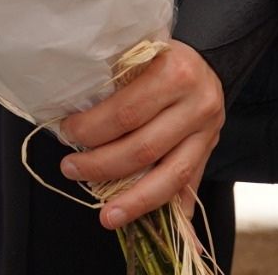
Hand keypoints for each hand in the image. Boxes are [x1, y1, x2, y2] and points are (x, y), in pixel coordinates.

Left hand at [54, 40, 224, 229]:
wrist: (208, 60)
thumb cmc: (161, 58)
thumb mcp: (139, 54)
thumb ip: (116, 84)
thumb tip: (72, 123)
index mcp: (174, 74)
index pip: (125, 112)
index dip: (92, 129)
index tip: (67, 133)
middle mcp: (197, 104)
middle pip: (144, 148)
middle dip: (102, 166)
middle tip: (71, 170)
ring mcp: (208, 132)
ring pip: (171, 176)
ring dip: (135, 201)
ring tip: (107, 216)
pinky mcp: (211, 151)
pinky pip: (191, 186)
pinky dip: (172, 208)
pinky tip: (151, 223)